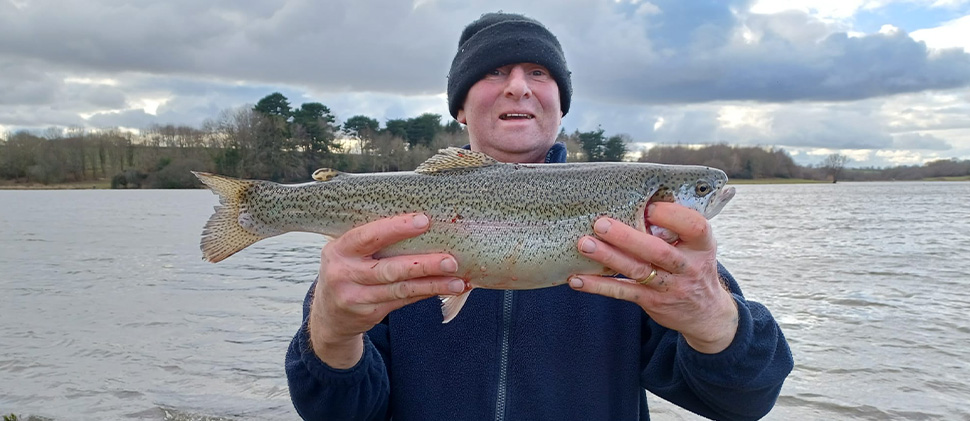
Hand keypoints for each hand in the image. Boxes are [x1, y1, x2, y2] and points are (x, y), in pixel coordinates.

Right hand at [308, 213, 468, 367]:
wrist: (328, 315)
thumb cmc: (346, 270)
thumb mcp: (347, 251)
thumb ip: (371, 238)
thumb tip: (419, 220)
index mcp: (339, 250)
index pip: (368, 237)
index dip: (396, 228)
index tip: (424, 221)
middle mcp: (344, 274)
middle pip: (389, 269)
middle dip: (422, 264)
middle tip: (451, 260)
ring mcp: (356, 298)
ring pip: (401, 290)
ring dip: (433, 284)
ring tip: (458, 281)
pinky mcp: (369, 314)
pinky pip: (403, 301)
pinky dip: (426, 293)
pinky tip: (445, 288)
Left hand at [569, 203, 738, 353]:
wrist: (705, 312)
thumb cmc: (693, 265)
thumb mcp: (698, 245)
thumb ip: (678, 224)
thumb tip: (643, 193)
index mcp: (702, 245)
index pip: (694, 227)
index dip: (671, 216)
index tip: (648, 206)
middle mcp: (687, 266)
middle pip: (657, 251)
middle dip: (627, 237)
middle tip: (601, 224)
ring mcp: (669, 286)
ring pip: (636, 270)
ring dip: (608, 257)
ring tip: (584, 244)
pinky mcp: (651, 301)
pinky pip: (622, 292)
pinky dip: (599, 286)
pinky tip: (577, 279)